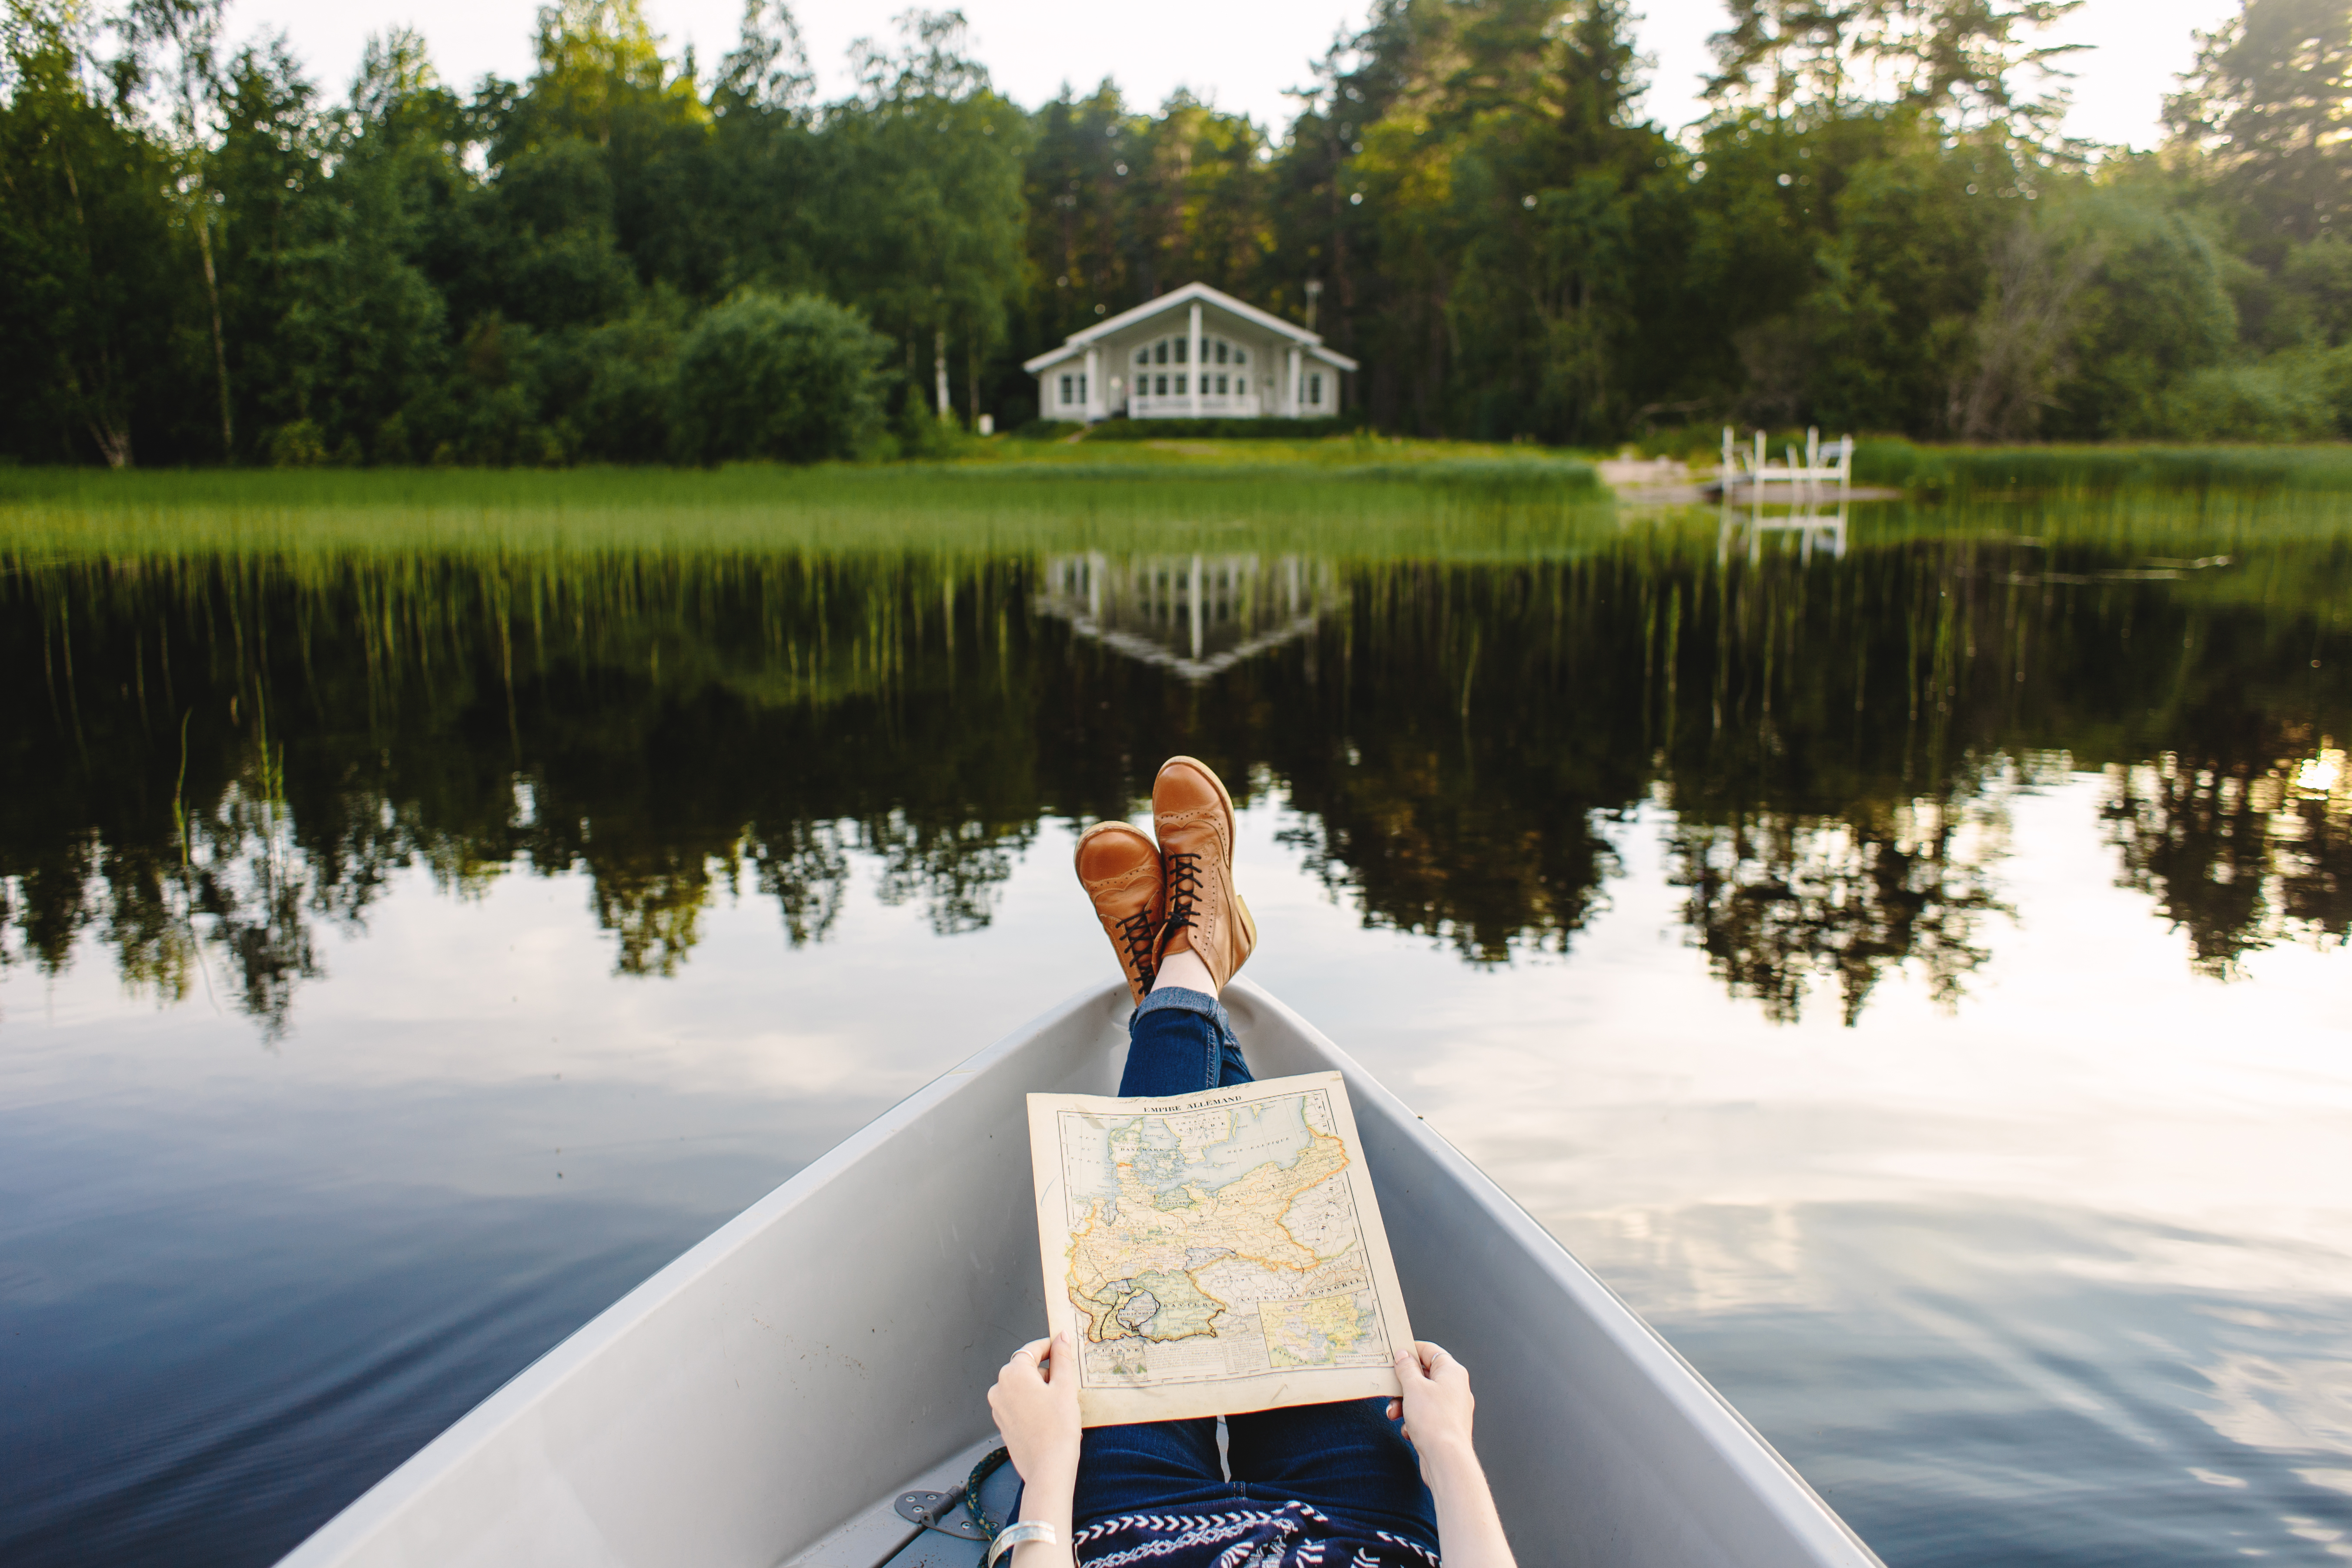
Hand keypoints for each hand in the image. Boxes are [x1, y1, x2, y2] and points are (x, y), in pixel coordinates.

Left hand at [988, 1332, 1081, 1487]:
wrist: (1048, 1468)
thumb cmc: (1058, 1429)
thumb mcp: (1065, 1387)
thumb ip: (1062, 1358)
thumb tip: (1061, 1337)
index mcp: (1013, 1374)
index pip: (1032, 1349)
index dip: (1050, 1347)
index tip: (1063, 1348)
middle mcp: (1000, 1388)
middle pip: (1026, 1368)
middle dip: (1046, 1372)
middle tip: (1067, 1384)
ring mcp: (998, 1407)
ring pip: (1022, 1387)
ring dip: (1040, 1389)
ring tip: (1060, 1404)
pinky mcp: (1002, 1422)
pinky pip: (1018, 1403)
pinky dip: (1032, 1403)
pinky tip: (1049, 1416)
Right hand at [1387, 1341, 1475, 1464]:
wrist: (1446, 1460)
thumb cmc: (1434, 1421)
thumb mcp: (1413, 1387)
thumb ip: (1406, 1368)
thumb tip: (1403, 1355)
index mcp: (1452, 1372)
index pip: (1429, 1351)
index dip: (1410, 1351)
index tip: (1394, 1355)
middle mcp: (1455, 1388)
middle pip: (1424, 1376)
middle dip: (1402, 1385)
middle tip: (1389, 1389)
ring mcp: (1452, 1408)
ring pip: (1422, 1398)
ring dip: (1404, 1405)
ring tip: (1393, 1414)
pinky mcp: (1446, 1426)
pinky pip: (1425, 1416)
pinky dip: (1413, 1421)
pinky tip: (1409, 1431)